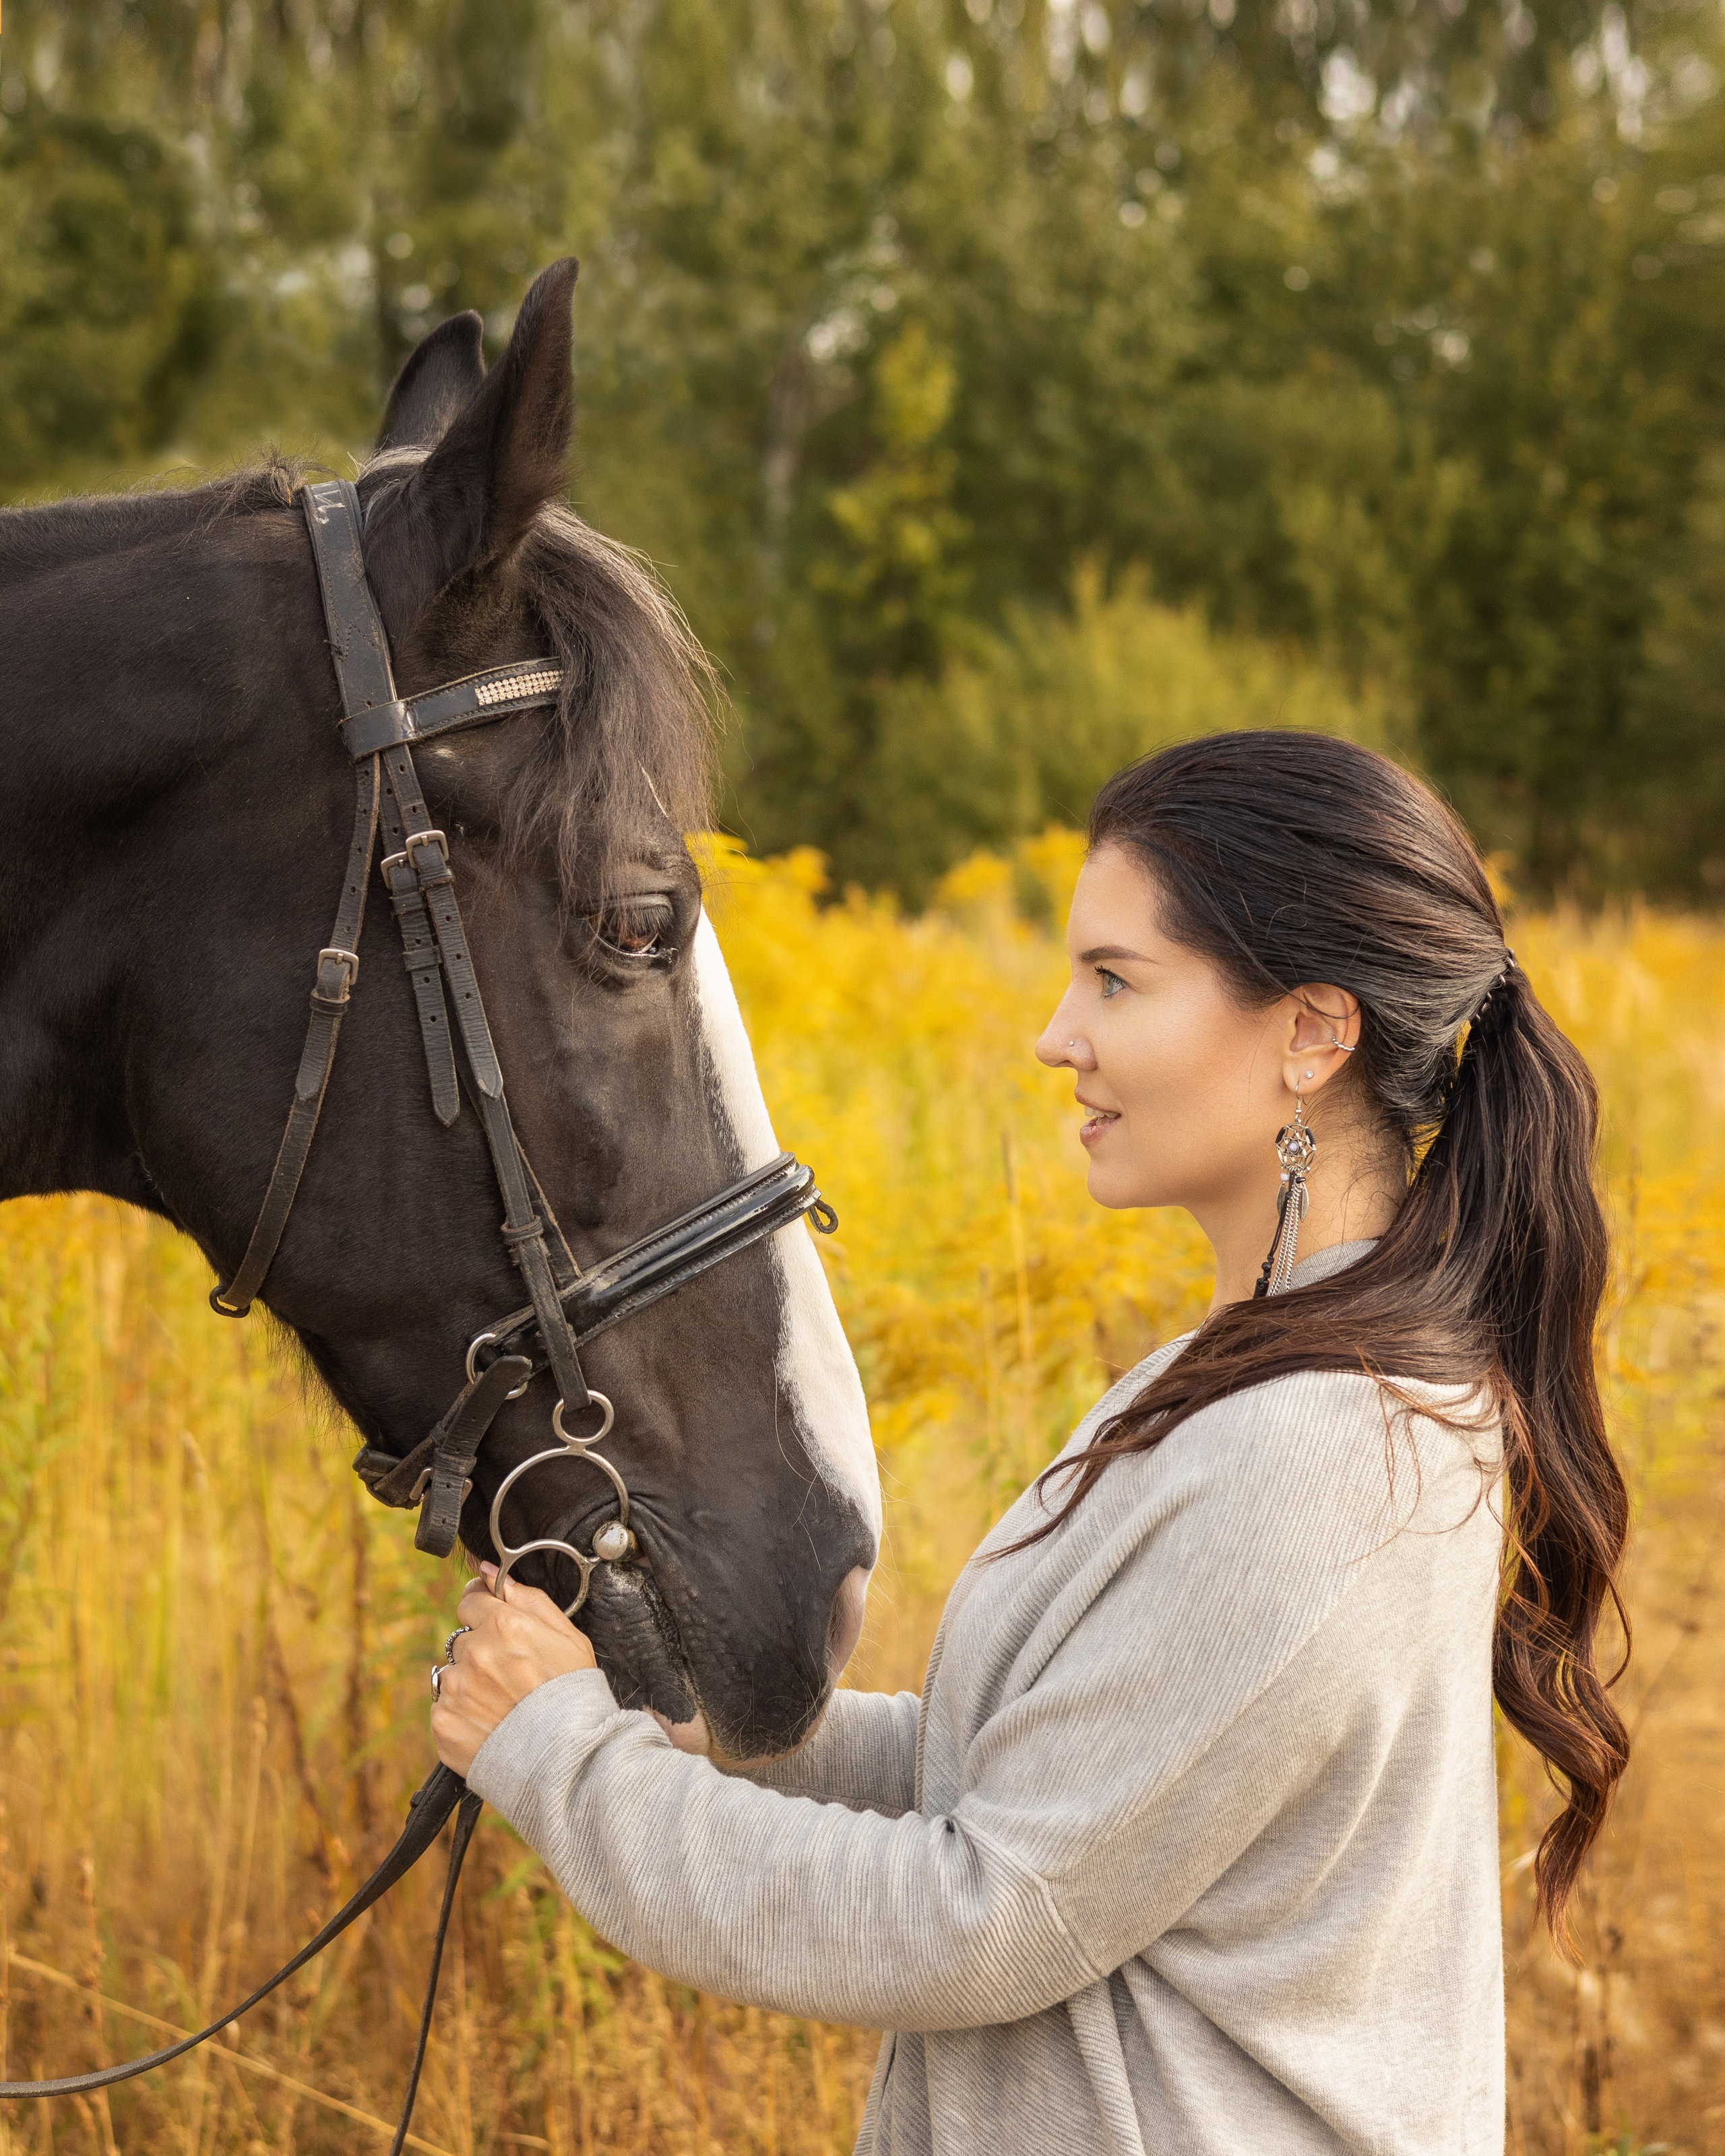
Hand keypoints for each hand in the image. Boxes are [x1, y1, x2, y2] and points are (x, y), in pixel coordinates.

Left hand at [430, 1564, 596, 1777]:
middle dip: (481, 1652)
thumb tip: (491, 1571)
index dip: (483, 1610)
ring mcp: (456, 1689)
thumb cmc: (573, 1696)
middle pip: (463, 1639)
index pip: (471, 1599)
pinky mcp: (443, 1722)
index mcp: (504, 1625)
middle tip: (510, 1678)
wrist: (567, 1760)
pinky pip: (443, 1707)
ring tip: (502, 1706)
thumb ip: (528, 1598)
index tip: (490, 1621)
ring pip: (452, 1674)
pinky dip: (461, 1714)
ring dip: (469, 1684)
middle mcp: (475, 1653)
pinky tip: (489, 1724)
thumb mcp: (568, 1637)